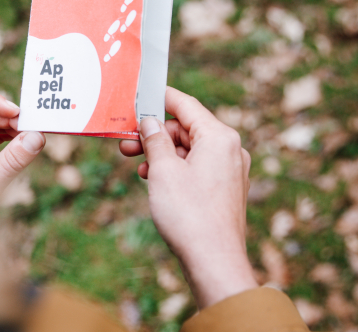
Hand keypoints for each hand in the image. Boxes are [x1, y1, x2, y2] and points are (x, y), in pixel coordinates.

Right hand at [119, 87, 256, 308]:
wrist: (214, 262)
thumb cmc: (190, 215)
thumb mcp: (163, 170)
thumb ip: (154, 139)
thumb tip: (150, 121)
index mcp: (219, 137)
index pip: (186, 105)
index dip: (159, 98)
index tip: (139, 95)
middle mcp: (230, 149)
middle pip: (186, 128)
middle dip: (155, 133)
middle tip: (126, 142)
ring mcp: (230, 171)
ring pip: (189, 149)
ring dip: (162, 153)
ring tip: (137, 164)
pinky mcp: (225, 189)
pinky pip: (197, 167)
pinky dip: (175, 168)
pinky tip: (154, 180)